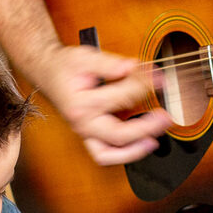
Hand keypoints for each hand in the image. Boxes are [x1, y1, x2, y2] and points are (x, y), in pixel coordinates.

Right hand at [28, 45, 170, 164]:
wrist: (47, 72)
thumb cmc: (65, 66)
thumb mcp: (85, 57)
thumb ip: (110, 64)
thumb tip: (132, 68)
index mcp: (81, 104)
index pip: (121, 97)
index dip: (144, 86)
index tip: (160, 78)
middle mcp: (82, 123)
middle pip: (118, 135)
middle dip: (145, 128)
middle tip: (165, 118)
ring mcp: (84, 133)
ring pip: (107, 155)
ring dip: (133, 151)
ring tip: (154, 141)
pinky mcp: (89, 135)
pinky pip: (104, 154)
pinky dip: (123, 153)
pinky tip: (142, 144)